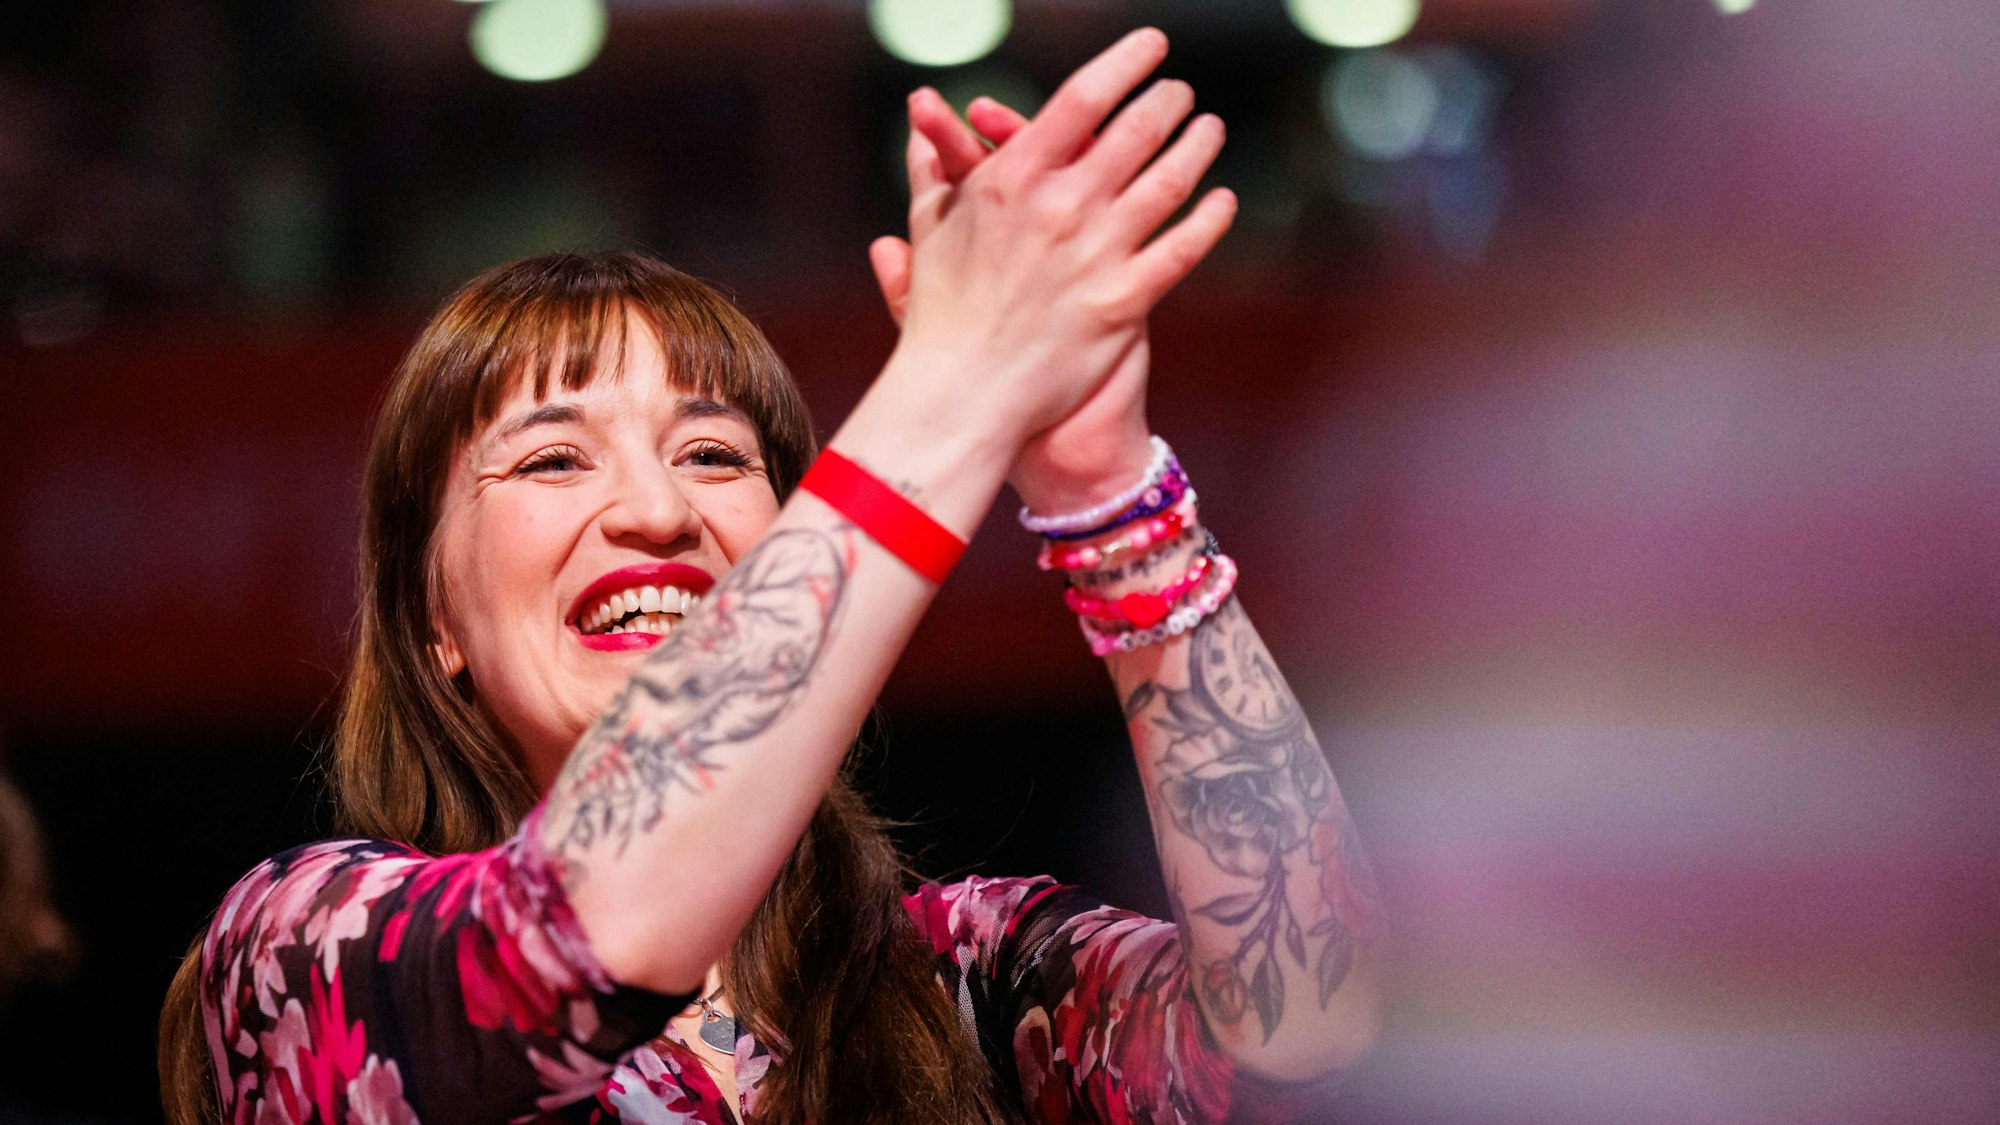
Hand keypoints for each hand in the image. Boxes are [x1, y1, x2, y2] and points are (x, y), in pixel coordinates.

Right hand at [873, 29, 1235, 467]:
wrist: (963, 394)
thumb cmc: (941, 312)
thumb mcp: (931, 228)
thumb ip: (934, 168)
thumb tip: (921, 121)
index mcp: (1012, 179)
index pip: (1082, 100)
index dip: (1124, 65)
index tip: (1150, 48)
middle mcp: (1060, 208)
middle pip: (1134, 132)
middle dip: (1166, 102)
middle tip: (1180, 91)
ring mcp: (1096, 254)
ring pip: (1168, 182)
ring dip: (1196, 147)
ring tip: (1209, 127)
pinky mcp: (1124, 301)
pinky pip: (1182, 248)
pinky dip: (1210, 219)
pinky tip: (1224, 200)